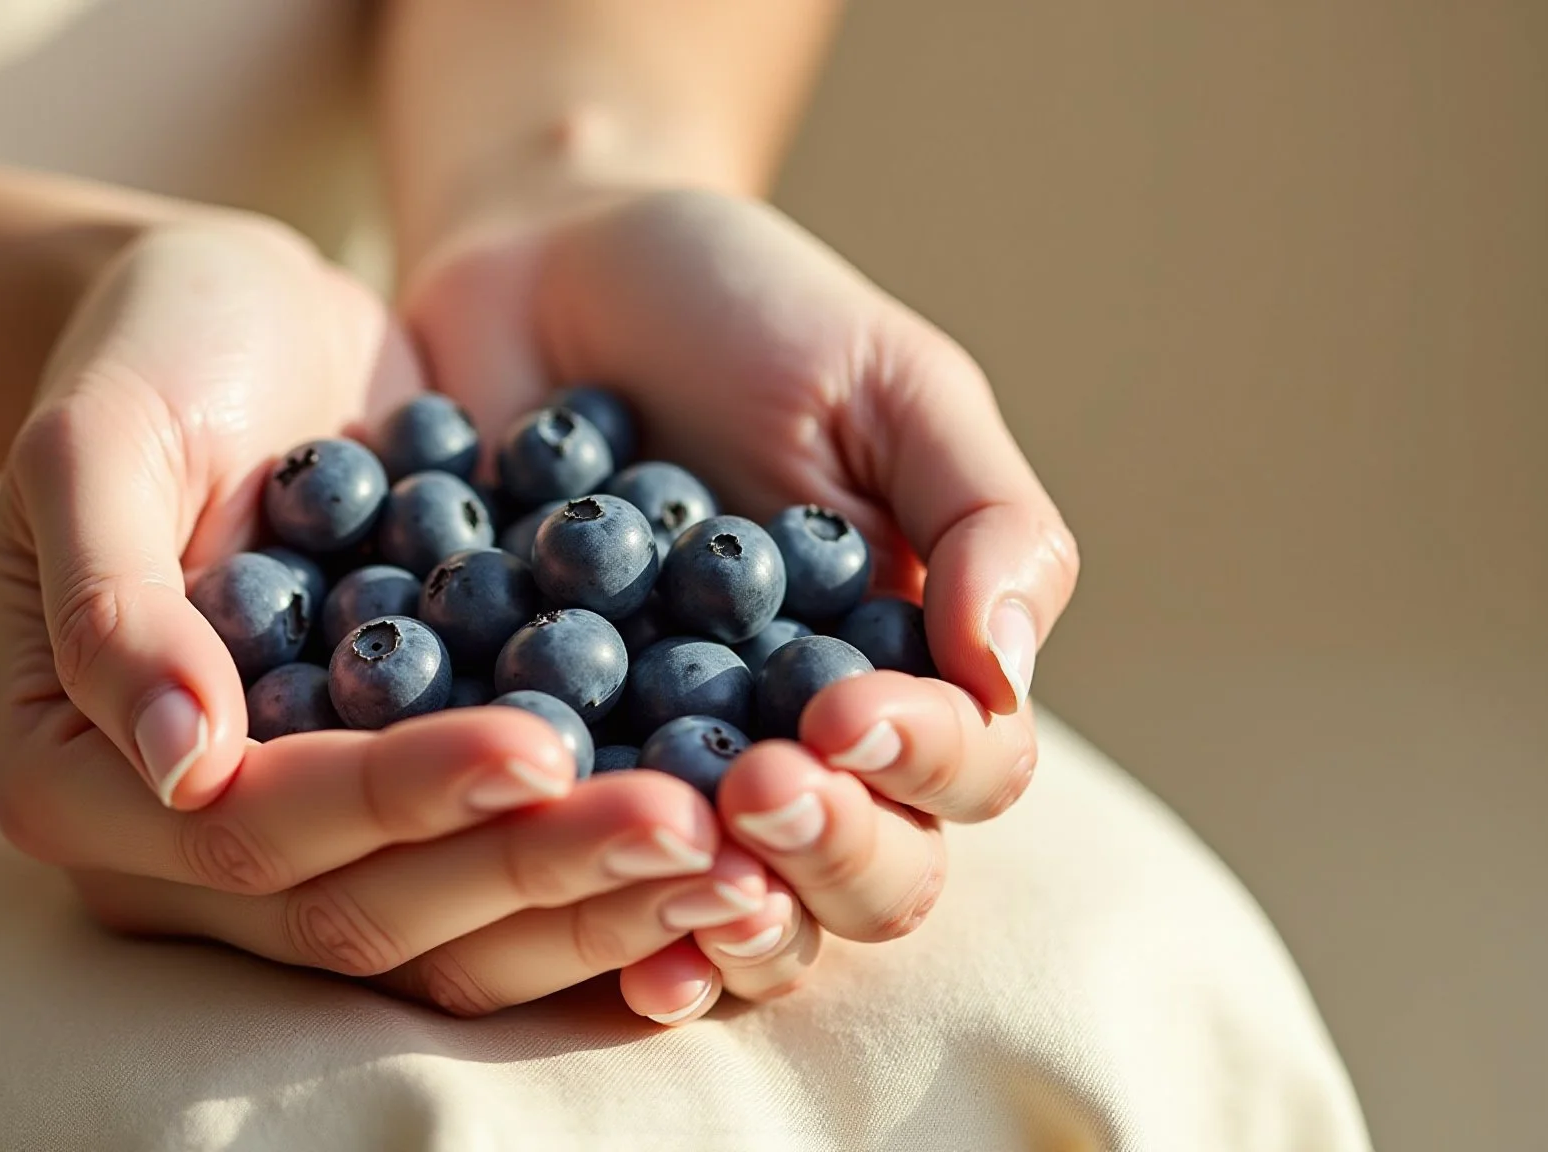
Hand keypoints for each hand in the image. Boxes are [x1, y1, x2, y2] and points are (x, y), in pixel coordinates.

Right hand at [0, 219, 768, 1013]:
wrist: (250, 319)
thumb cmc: (150, 352)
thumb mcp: (95, 440)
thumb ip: (111, 603)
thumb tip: (181, 771)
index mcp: (79, 780)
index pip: (257, 831)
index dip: (398, 801)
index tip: (541, 745)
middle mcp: (191, 847)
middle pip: (369, 910)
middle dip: (530, 873)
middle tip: (690, 827)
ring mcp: (311, 837)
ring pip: (454, 928)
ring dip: (595, 899)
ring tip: (737, 852)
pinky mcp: (408, 802)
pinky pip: (506, 862)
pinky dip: (609, 860)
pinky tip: (731, 829)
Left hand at [404, 188, 1079, 1021]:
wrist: (544, 270)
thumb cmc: (744, 311)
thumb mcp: (888, 382)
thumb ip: (982, 519)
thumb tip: (1007, 675)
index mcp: (909, 665)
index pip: (963, 767)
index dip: (920, 764)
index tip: (844, 712)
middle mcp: (804, 746)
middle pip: (864, 879)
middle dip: (824, 852)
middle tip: (754, 785)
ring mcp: (671, 771)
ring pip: (733, 906)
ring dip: (715, 911)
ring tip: (670, 864)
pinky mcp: (540, 769)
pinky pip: (572, 869)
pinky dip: (574, 902)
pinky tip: (542, 899)